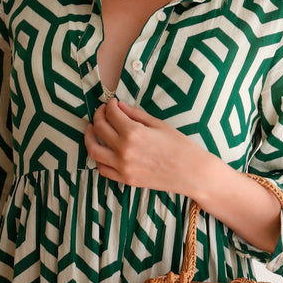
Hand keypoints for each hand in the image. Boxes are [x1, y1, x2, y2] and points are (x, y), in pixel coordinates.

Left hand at [83, 99, 203, 192]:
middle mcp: (124, 150)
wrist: (192, 173)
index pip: (111, 114)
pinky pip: (102, 169)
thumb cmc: (180, 146)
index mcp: (133, 132)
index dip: (109, 105)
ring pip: (93, 150)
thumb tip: (119, 106)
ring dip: (89, 137)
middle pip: (99, 129)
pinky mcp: (125, 179)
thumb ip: (136, 114)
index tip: (112, 103)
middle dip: (98, 116)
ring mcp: (122, 167)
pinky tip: (102, 150)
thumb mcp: (159, 124)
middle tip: (102, 112)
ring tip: (92, 129)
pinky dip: (98, 158)